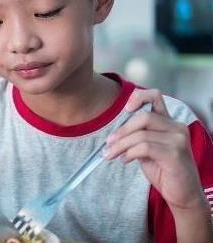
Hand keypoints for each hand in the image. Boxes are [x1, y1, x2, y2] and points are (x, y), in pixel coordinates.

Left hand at [104, 89, 205, 211]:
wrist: (183, 194)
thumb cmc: (165, 170)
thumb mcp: (148, 149)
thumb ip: (138, 136)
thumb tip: (114, 133)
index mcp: (170, 122)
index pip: (155, 96)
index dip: (138, 98)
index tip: (124, 110)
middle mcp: (177, 128)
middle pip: (143, 117)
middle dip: (122, 131)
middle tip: (109, 143)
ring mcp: (178, 140)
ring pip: (141, 134)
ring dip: (120, 145)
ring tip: (112, 154)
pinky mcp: (175, 154)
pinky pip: (144, 147)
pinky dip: (129, 153)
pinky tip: (125, 160)